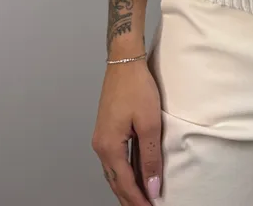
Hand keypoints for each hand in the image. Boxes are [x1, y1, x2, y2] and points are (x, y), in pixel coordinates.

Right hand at [91, 60, 163, 203]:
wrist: (124, 61)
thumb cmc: (136, 87)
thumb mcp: (149, 124)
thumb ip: (150, 158)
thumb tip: (151, 186)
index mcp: (109, 146)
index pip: (125, 183)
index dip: (138, 199)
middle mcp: (101, 145)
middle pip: (115, 182)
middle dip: (129, 198)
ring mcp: (101, 137)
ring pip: (113, 172)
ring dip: (126, 187)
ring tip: (140, 198)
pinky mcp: (106, 129)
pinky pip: (114, 159)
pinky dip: (124, 172)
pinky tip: (134, 175)